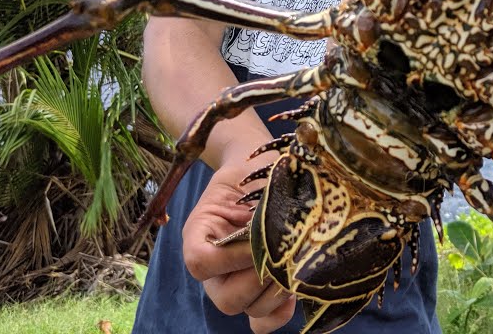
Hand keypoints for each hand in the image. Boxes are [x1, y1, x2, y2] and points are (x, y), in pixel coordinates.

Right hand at [182, 163, 294, 331]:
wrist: (259, 175)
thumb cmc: (252, 174)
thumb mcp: (247, 180)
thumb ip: (256, 203)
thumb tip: (281, 228)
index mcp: (200, 236)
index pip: (200, 263)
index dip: (233, 257)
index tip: (258, 238)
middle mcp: (214, 268)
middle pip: (226, 299)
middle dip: (260, 280)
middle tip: (283, 258)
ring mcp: (234, 283)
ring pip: (248, 310)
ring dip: (275, 293)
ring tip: (292, 267)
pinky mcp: (257, 293)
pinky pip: (260, 321)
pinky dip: (278, 314)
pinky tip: (292, 293)